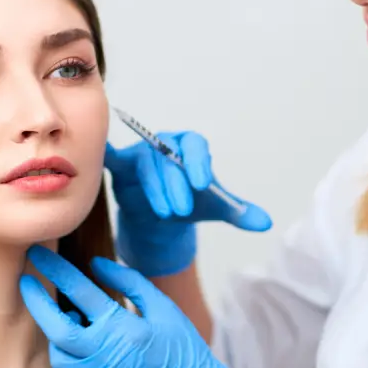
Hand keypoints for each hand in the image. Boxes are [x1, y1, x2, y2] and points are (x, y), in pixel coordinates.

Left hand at [20, 244, 265, 367]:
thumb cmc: (182, 349)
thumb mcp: (163, 308)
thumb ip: (129, 282)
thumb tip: (94, 264)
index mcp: (122, 327)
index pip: (79, 291)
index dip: (54, 269)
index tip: (38, 254)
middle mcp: (105, 355)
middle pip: (55, 326)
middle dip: (36, 301)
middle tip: (26, 282)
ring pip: (59, 354)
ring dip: (60, 336)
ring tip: (75, 325)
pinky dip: (64, 365)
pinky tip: (79, 355)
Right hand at [106, 131, 271, 276]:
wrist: (163, 219)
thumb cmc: (190, 206)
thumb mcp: (217, 210)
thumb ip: (240, 213)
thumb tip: (265, 223)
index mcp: (190, 147)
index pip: (193, 145)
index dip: (197, 162)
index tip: (203, 183)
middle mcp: (164, 144)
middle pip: (168, 155)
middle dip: (177, 183)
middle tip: (183, 209)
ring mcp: (141, 153)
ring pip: (147, 165)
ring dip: (156, 189)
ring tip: (166, 213)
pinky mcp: (121, 166)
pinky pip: (112, 157)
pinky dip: (106, 154)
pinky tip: (102, 155)